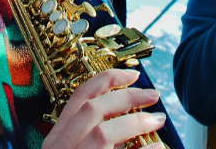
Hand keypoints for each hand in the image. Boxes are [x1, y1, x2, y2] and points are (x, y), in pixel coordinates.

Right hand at [41, 69, 166, 148]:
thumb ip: (93, 137)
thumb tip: (127, 125)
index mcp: (56, 137)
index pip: (79, 97)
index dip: (107, 80)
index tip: (132, 73)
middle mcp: (59, 146)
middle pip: (92, 109)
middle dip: (126, 97)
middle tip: (153, 95)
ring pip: (102, 133)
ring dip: (134, 123)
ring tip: (157, 120)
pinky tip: (158, 147)